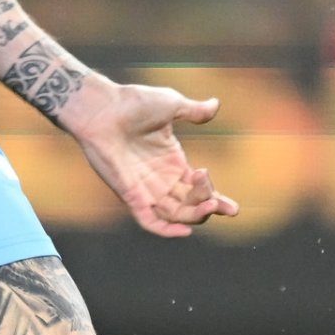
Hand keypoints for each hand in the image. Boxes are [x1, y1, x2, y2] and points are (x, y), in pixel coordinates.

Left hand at [56, 78, 238, 238]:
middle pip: (191, 205)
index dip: (216, 200)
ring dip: (195, 214)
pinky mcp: (129, 193)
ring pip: (175, 214)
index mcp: (173, 162)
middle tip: (218, 201)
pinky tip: (185, 231)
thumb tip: (216, 104)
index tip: (233, 208)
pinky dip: (165, 229)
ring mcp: (145, 188)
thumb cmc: (132, 103)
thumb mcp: (171, 105)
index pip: (199, 190)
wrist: (102, 108)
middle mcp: (161, 179)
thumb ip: (194, 111)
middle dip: (209, 207)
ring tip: (209, 203)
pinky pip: (147, 220)